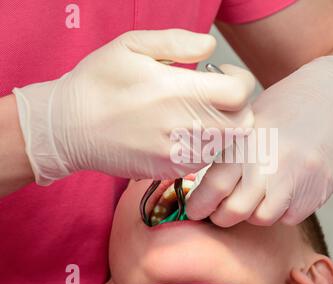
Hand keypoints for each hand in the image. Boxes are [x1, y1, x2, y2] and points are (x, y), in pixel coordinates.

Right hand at [13, 29, 254, 184]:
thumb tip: (210, 46)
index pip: (239, 92)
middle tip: (216, 94)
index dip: (240, 79)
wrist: (68, 127)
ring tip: (199, 112)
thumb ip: (177, 42)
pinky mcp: (168, 170)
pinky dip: (206, 145)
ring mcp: (176, 153)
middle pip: (241, 122)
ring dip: (223, 126)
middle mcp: (182, 126)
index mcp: (176, 91)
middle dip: (237, 105)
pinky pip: (205, 160)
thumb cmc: (98, 82)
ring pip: (226, 143)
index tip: (223, 73)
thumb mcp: (131, 46)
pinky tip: (185, 130)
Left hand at [186, 56, 332, 225]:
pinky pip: (291, 217)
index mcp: (248, 140)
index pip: (215, 185)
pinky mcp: (320, 188)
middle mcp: (271, 160)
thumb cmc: (286, 108)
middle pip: (236, 210)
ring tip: (257, 197)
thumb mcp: (250, 117)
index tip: (195, 209)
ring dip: (255, 213)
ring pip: (264, 217)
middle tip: (221, 213)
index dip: (199, 205)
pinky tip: (284, 191)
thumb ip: (229, 150)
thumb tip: (202, 186)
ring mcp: (298, 176)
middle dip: (223, 217)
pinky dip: (283, 211)